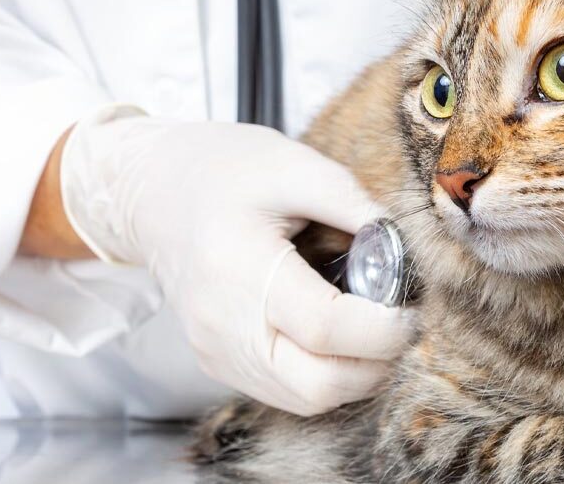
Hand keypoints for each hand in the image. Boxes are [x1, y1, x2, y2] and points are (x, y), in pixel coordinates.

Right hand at [60, 107, 411, 415]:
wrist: (152, 191)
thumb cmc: (222, 171)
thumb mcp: (293, 165)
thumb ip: (354, 205)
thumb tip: (408, 251)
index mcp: (239, 267)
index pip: (326, 327)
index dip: (384, 327)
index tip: (411, 306)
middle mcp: (222, 323)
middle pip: (319, 385)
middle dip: (376, 362)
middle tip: (398, 322)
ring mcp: (217, 351)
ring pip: (307, 399)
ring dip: (354, 375)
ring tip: (368, 327)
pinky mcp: (218, 363)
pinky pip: (286, 392)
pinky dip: (324, 374)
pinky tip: (334, 335)